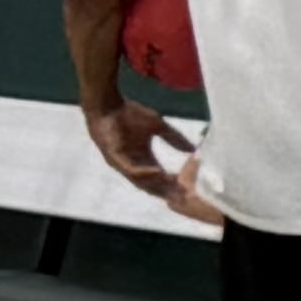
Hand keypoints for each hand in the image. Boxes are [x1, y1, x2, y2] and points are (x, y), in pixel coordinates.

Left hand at [84, 98, 197, 221]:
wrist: (108, 104)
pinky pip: (129, 169)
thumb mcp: (158, 126)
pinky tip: (158, 172)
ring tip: (174, 188)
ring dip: (157, 185)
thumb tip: (193, 148)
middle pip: (151, 183)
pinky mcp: (113, 157)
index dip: (172, 183)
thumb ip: (174, 138)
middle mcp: (132, 164)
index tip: (189, 188)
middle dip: (167, 190)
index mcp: (143, 158)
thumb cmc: (129, 114)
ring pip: (141, 180)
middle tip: (184, 196)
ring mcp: (122, 162)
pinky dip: (143, 172)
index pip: (160, 176)